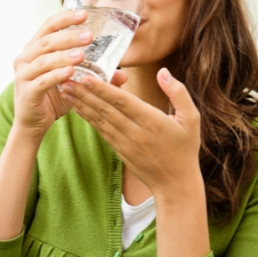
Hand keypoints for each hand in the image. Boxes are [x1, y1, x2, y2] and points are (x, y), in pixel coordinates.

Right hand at [11, 9, 92, 138]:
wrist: (33, 123)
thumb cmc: (53, 97)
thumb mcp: (75, 83)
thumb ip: (96, 76)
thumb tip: (123, 74)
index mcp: (36, 49)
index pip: (49, 26)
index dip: (65, 18)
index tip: (84, 14)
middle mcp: (26, 58)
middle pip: (47, 41)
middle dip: (68, 37)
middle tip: (89, 36)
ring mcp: (24, 75)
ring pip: (43, 60)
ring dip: (63, 56)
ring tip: (82, 55)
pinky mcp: (27, 92)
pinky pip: (42, 81)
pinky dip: (56, 76)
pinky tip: (70, 73)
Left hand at [59, 68, 202, 194]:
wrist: (175, 184)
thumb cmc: (185, 149)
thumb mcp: (192, 118)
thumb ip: (178, 93)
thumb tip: (163, 72)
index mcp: (152, 121)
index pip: (123, 102)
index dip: (103, 89)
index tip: (86, 77)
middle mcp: (135, 132)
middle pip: (106, 109)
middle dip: (84, 93)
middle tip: (65, 78)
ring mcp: (125, 143)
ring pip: (100, 120)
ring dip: (81, 104)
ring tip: (66, 90)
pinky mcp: (120, 151)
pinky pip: (101, 131)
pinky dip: (89, 118)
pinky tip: (78, 107)